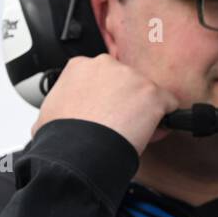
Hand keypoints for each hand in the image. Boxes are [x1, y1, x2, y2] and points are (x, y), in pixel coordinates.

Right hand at [30, 54, 180, 153]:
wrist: (78, 151)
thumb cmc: (62, 137)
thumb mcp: (48, 113)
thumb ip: (61, 104)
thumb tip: (59, 115)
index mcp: (79, 67)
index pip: (103, 77)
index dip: (106, 97)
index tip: (104, 112)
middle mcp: (107, 65)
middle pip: (126, 83)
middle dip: (126, 102)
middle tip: (117, 124)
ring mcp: (132, 78)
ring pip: (147, 95)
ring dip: (143, 112)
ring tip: (129, 133)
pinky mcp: (153, 94)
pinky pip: (169, 105)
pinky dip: (163, 120)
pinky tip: (148, 133)